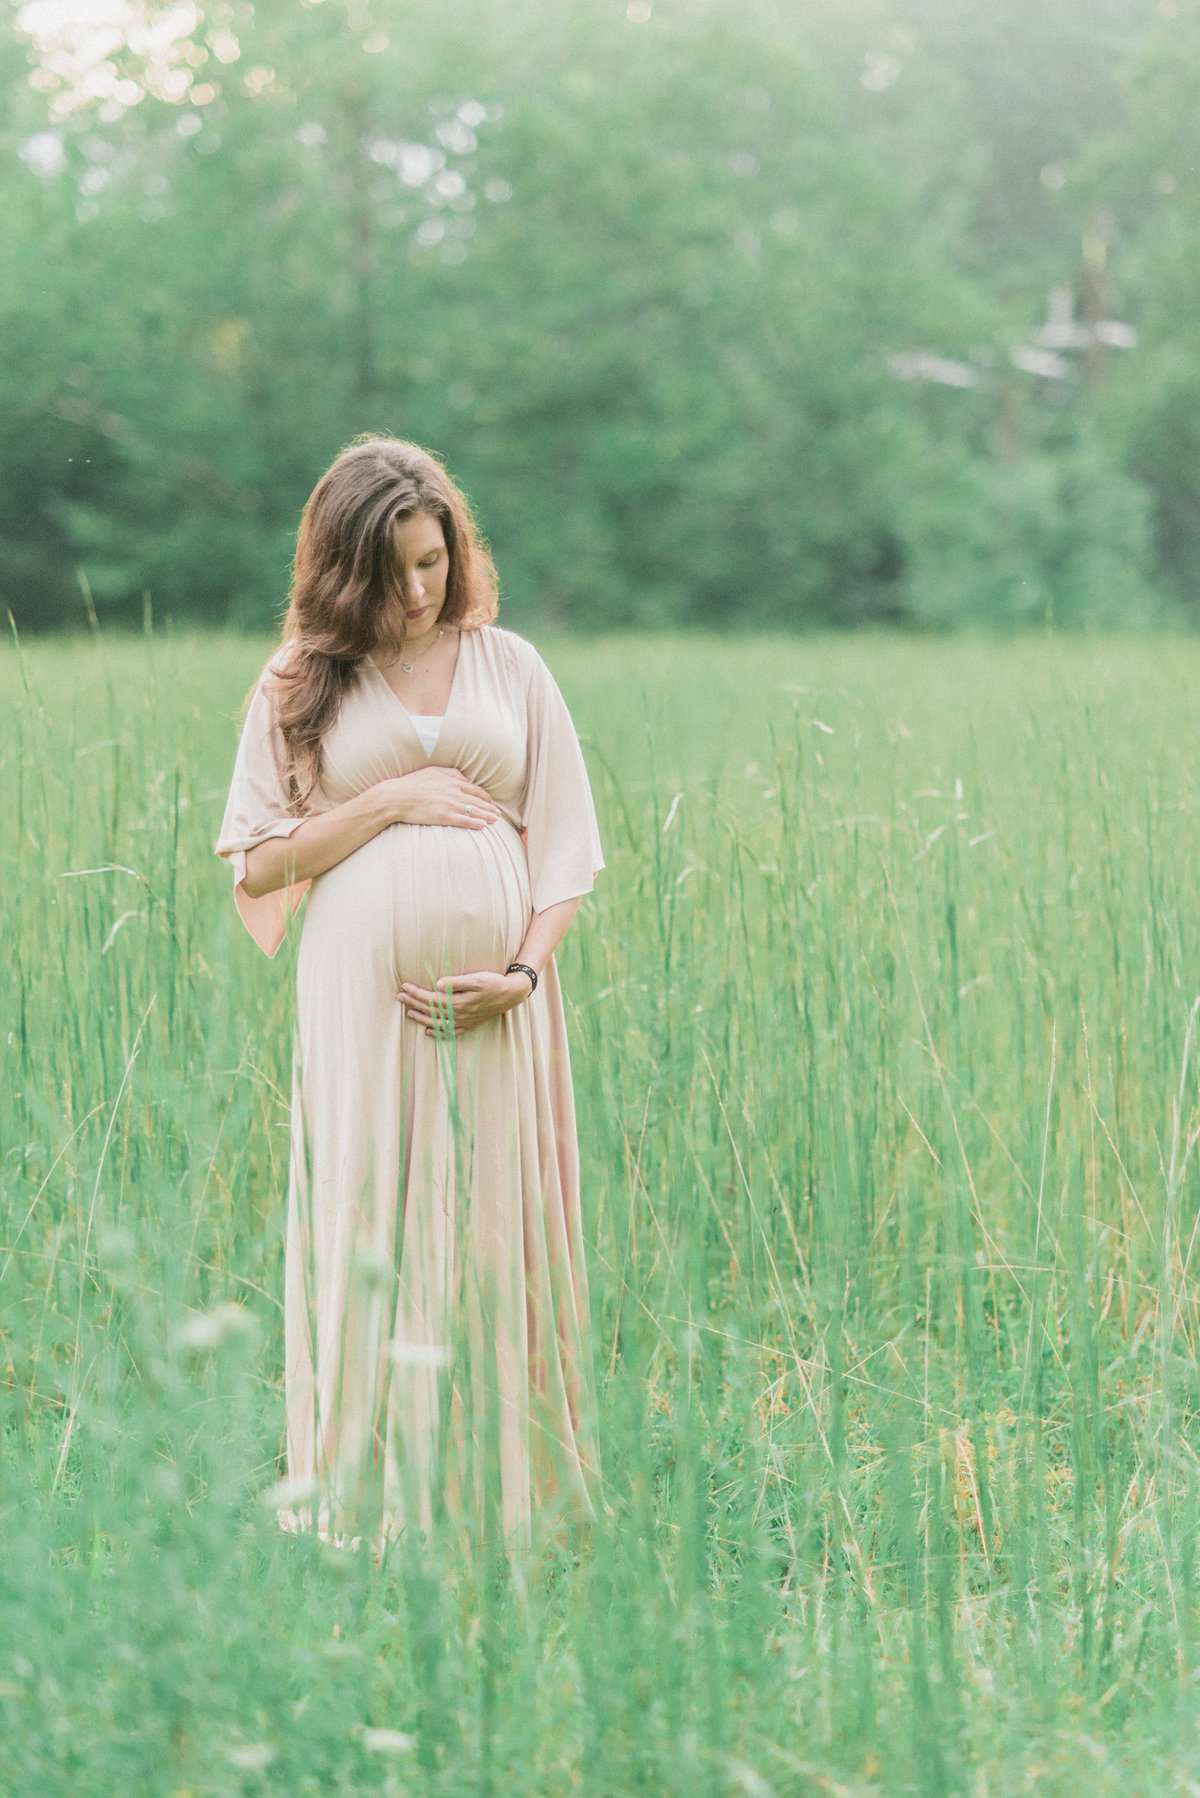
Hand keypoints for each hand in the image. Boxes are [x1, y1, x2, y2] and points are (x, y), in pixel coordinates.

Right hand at [385, 767, 499, 829]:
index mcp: (452, 782)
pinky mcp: (443, 817)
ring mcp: (449, 805)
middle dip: (490, 808)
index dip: (485, 798)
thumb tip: (463, 778)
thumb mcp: (432, 771)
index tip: (491, 803)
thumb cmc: (411, 783)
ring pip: (474, 811)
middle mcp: (454, 793)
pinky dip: (475, 823)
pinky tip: (483, 826)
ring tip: (494, 821)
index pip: (475, 790)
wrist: (396, 797)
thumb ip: (450, 773)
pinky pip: (463, 821)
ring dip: (486, 816)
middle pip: (477, 801)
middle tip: (498, 814)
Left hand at [398, 969, 531, 1035]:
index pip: (431, 998)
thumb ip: (456, 982)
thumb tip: (438, 984)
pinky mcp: (469, 1025)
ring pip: (436, 1023)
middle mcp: (458, 1015)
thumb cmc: (494, 983)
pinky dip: (437, 1033)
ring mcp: (463, 1022)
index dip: (416, 993)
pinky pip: (450, 1032)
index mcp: (458, 1002)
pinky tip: (428, 1031)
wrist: (511, 995)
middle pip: (430, 1010)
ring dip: (421, 1018)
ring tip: (408, 1012)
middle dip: (413, 1003)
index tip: (404, 986)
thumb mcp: (477, 979)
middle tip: (399, 996)